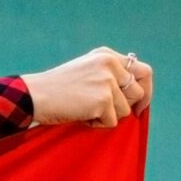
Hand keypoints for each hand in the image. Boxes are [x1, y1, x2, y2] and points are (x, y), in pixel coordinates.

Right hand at [21, 47, 152, 128]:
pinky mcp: (103, 99)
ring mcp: (107, 81)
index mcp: (106, 55)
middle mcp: (109, 64)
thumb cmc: (57, 88)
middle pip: (138, 91)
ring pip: (125, 110)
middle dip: (129, 106)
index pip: (142, 70)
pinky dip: (97, 125)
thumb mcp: (86, 71)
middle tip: (110, 112)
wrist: (35, 96)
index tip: (139, 104)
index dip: (145, 89)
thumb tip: (137, 94)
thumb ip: (109, 75)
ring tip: (85, 110)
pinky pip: (112, 122)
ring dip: (107, 116)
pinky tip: (80, 115)